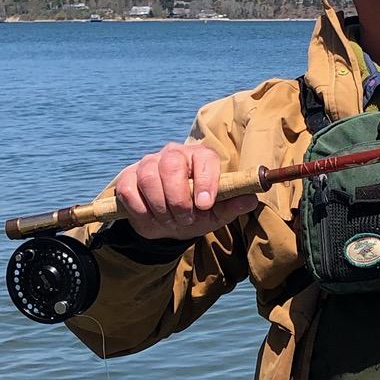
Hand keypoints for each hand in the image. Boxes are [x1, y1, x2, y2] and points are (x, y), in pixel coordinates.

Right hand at [113, 141, 258, 239]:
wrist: (165, 225)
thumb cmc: (196, 213)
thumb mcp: (216, 214)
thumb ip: (233, 205)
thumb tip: (252, 199)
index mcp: (200, 158)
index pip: (204, 158)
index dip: (205, 180)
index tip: (205, 204)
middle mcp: (173, 154)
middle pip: (171, 165)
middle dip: (178, 198)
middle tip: (185, 217)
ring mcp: (148, 164)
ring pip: (149, 178)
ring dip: (161, 208)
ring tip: (171, 220)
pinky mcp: (128, 178)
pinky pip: (130, 192)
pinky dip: (142, 212)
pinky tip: (152, 218)